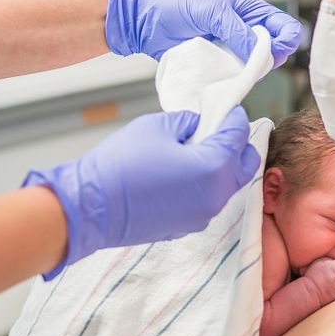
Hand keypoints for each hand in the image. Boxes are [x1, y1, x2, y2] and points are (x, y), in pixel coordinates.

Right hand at [24, 106, 260, 275]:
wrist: (91, 209)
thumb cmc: (120, 165)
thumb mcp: (157, 126)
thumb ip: (187, 122)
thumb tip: (198, 126)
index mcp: (213, 169)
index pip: (238, 136)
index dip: (234, 117)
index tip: (227, 109)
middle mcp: (215, 197)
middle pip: (244, 165)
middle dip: (237, 144)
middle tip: (219, 129)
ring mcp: (202, 216)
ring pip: (226, 186)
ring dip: (221, 166)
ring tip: (197, 149)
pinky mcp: (186, 226)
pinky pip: (207, 201)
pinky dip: (204, 184)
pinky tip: (183, 171)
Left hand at [106, 0, 302, 67]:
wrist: (141, 18)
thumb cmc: (174, 2)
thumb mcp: (211, 11)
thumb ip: (238, 30)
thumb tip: (259, 53)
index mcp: (249, 11)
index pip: (284, 27)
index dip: (285, 41)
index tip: (271, 51)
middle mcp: (244, 31)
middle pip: (273, 52)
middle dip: (266, 60)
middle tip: (249, 62)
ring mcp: (230, 50)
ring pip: (254, 69)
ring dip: (248, 73)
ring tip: (231, 69)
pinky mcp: (215, 67)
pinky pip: (234, 78)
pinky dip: (233, 81)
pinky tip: (223, 79)